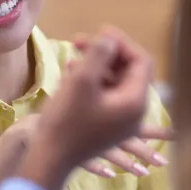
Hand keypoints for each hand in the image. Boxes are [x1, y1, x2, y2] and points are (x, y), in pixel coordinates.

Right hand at [72, 36, 173, 177]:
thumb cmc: (65, 121)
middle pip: (127, 71)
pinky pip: (104, 97)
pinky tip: (70, 75)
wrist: (49, 157)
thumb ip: (99, 54)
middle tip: (78, 43)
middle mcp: (133, 113)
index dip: (121, 42)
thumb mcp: (81, 81)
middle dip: (104, 54)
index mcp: (134, 103)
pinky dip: (91, 83)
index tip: (98, 32)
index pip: (141, 61)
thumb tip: (109, 38)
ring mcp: (120, 122)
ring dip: (94, 68)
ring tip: (69, 61)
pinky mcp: (106, 127)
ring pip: (113, 83)